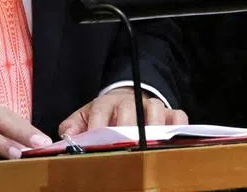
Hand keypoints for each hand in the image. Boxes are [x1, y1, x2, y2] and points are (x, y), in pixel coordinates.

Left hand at [58, 87, 188, 136]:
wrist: (127, 99)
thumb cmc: (106, 114)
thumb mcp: (86, 116)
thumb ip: (74, 126)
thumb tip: (67, 136)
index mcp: (106, 102)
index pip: (100, 110)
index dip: (97, 126)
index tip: (95, 141)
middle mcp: (130, 101)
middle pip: (128, 110)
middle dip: (124, 129)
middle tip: (122, 147)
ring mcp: (152, 106)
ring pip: (155, 110)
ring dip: (152, 127)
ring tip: (147, 145)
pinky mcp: (170, 113)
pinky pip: (179, 117)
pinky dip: (177, 126)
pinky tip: (171, 139)